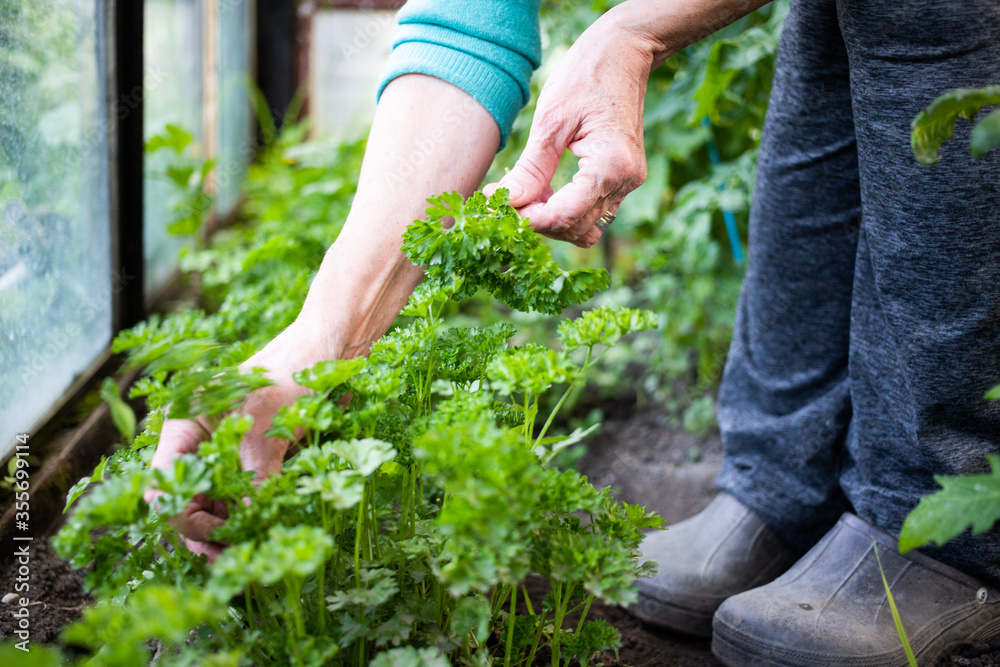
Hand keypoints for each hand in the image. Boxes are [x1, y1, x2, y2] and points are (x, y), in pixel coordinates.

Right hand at [144, 323, 333, 560]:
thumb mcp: (268, 424)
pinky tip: (260, 534)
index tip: (214, 528)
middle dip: (202, 530)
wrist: (328, 354)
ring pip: (212, 505)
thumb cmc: (291, 373)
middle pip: (184, 499)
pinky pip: (240, 500)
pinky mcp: (252, 464)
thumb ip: (255, 471)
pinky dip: (247, 519)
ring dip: (225, 531)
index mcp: (185, 426)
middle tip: (227, 557)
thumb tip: (250, 516)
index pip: (164, 479)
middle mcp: (199, 445)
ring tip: (244, 553)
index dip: (181, 510)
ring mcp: (225, 456)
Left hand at [484, 8, 657, 247]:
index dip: (529, 220)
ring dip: (553, 220)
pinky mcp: (624, 179)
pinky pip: (593, 210)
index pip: (565, 216)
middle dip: (538, 222)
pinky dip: (566, 210)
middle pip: (576, 229)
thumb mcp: (550, 121)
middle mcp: (625, 180)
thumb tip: (506, 202)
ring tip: (524, 197)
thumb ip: (531, 169)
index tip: (499, 207)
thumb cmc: (586, 76)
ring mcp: (628, 182)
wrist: (623, 52)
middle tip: (506, 202)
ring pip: (586, 227)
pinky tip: (543, 192)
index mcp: (610, 165)